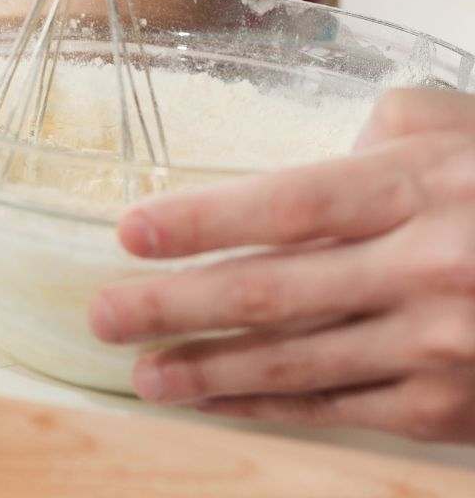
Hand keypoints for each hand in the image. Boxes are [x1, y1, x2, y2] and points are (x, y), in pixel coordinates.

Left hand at [90, 88, 474, 442]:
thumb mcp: (466, 133)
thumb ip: (384, 134)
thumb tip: (313, 153)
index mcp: (420, 188)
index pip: (286, 206)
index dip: (202, 222)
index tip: (129, 233)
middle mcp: (423, 268)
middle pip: (271, 293)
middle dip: (174, 307)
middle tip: (105, 316)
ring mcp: (439, 346)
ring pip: (296, 364)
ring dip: (210, 372)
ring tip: (146, 375)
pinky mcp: (452, 406)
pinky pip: (343, 410)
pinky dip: (274, 410)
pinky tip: (222, 404)